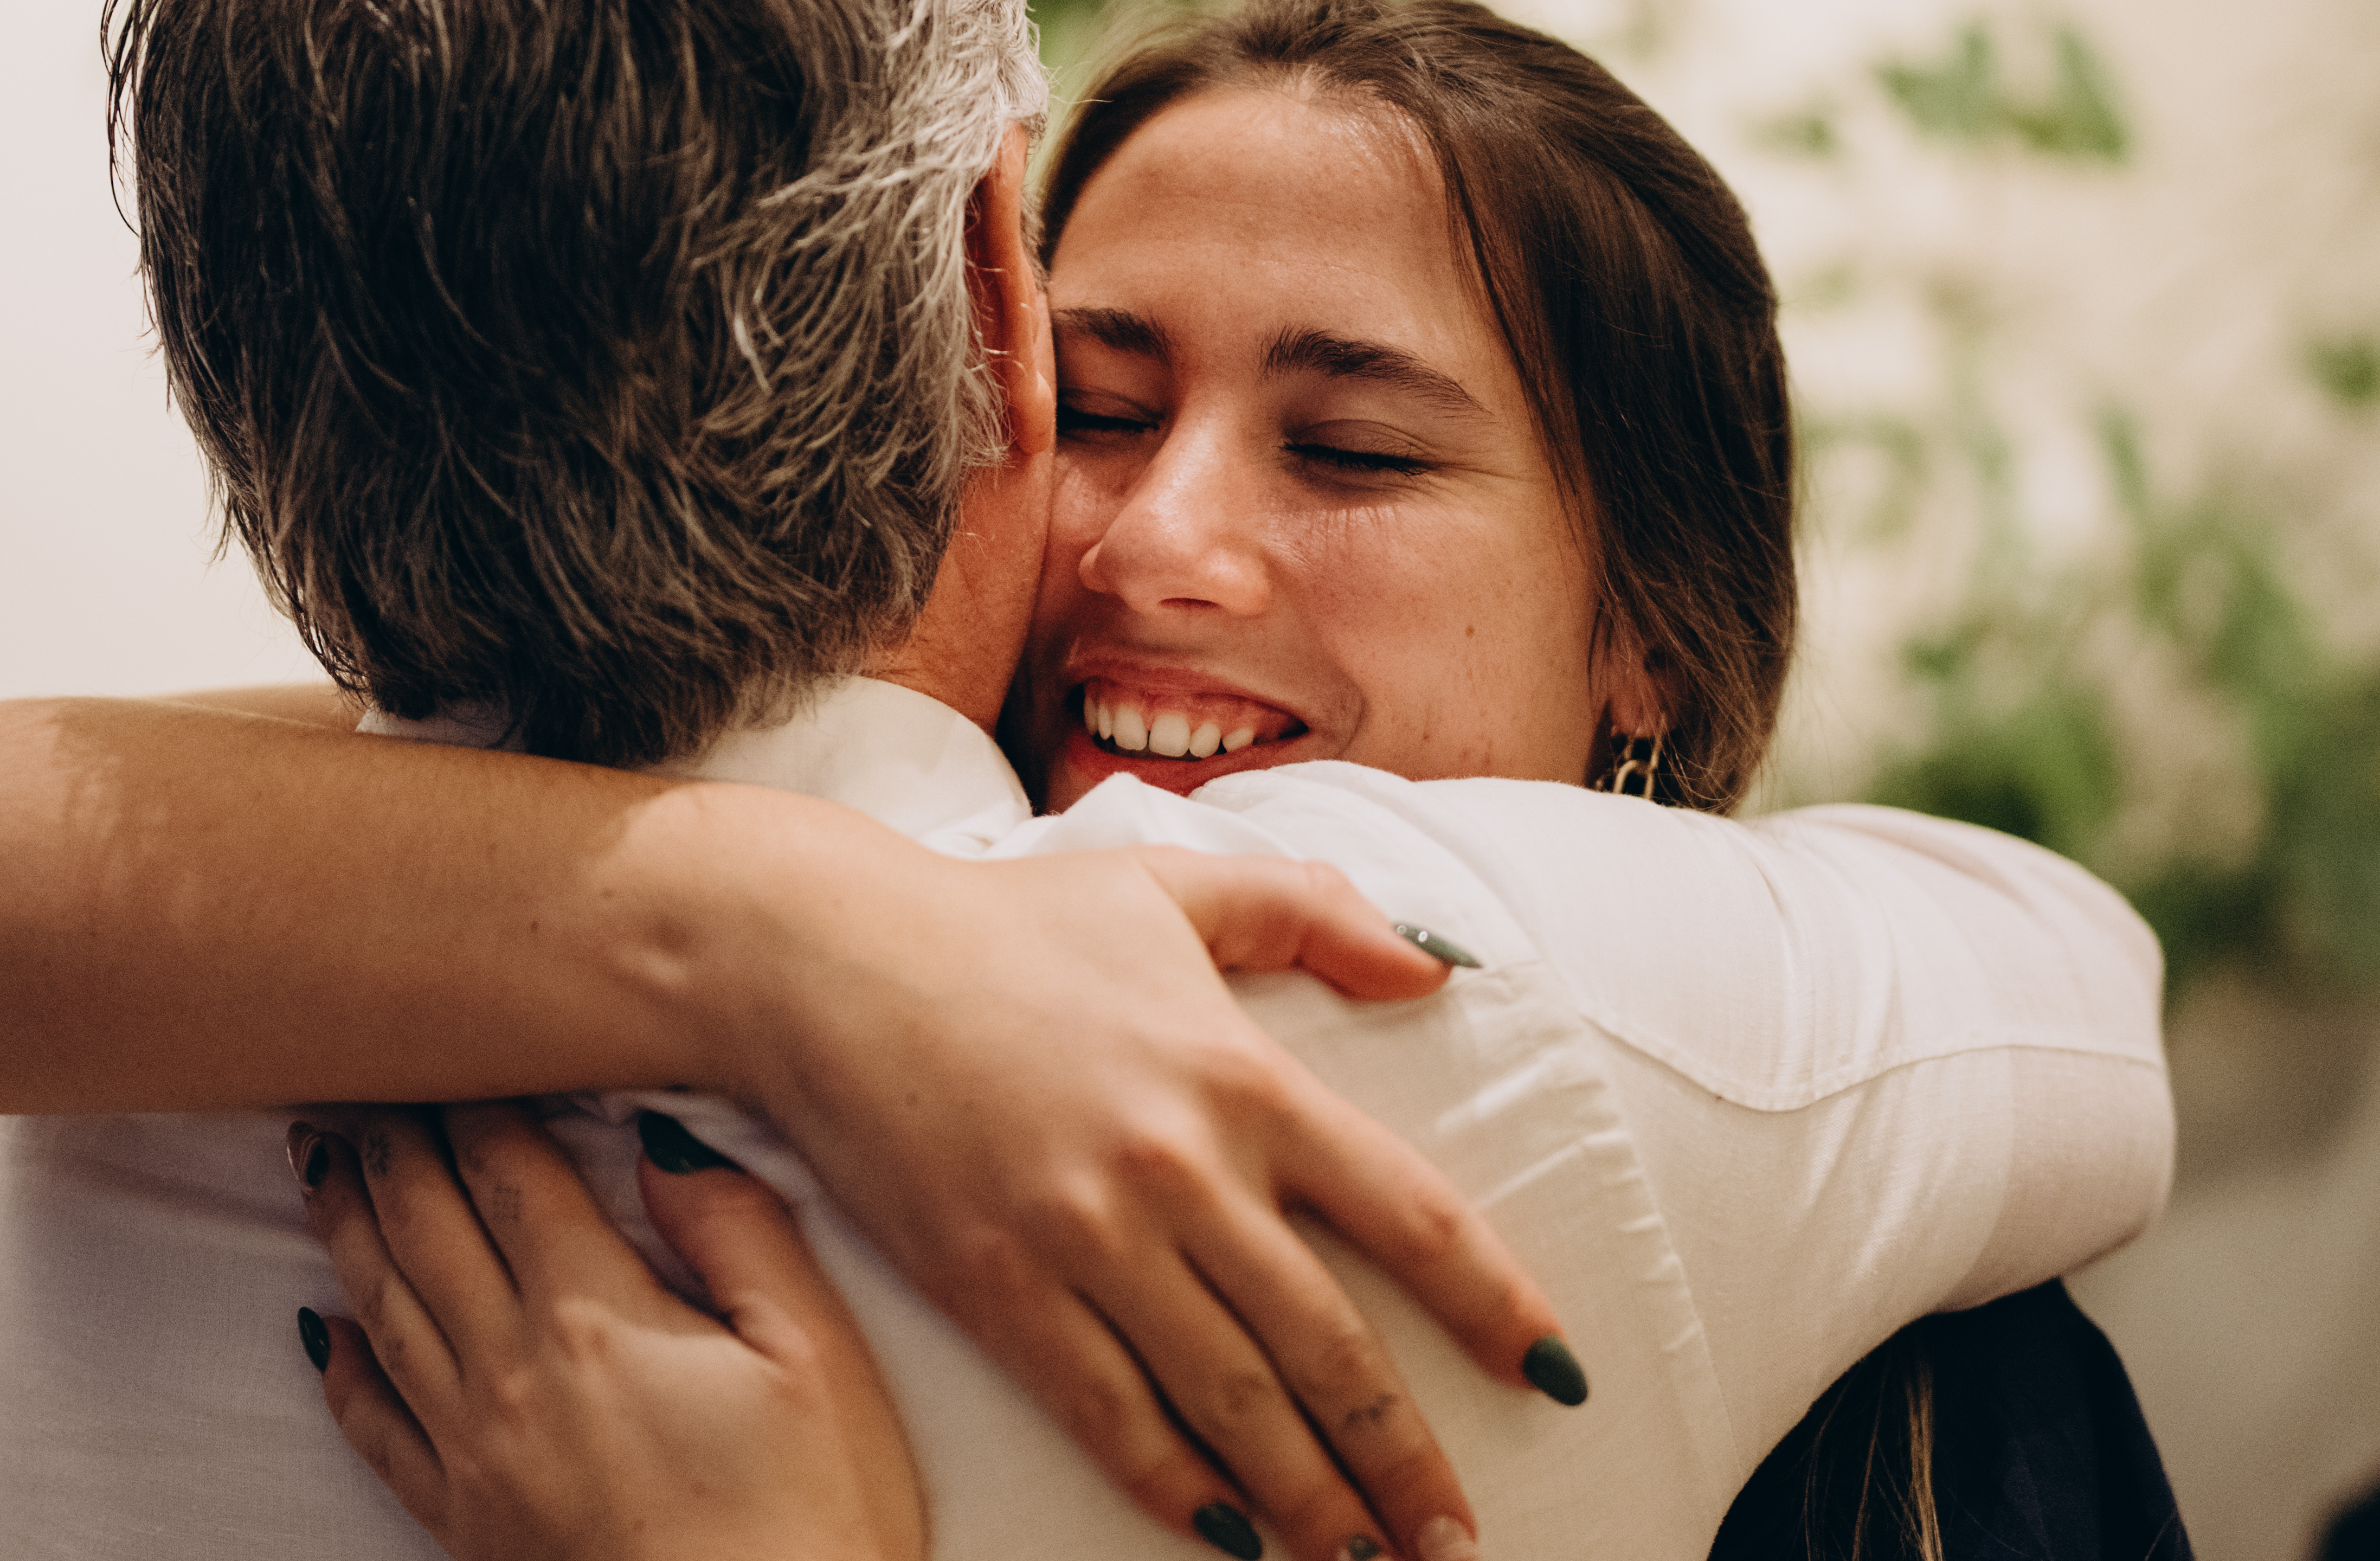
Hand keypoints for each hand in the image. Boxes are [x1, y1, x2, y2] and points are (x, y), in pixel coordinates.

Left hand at [295, 1103, 923, 1560]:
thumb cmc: (812, 1522)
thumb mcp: (817, 1358)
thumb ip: (740, 1233)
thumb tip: (666, 1136)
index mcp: (597, 1316)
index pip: (511, 1173)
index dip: (479, 1099)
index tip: (455, 1043)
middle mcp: (513, 1374)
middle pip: (425, 1224)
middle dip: (390, 1141)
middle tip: (357, 1077)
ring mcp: (476, 1454)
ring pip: (382, 1307)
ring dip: (348, 1223)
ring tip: (321, 1160)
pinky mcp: (464, 1524)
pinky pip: (375, 1429)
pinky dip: (341, 1366)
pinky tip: (323, 1327)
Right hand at [721, 841, 1536, 1560]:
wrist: (825, 961)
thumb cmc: (1003, 921)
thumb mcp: (1172, 884)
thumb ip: (1314, 911)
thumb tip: (1436, 967)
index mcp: (1240, 1075)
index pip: (1408, 1214)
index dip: (1495, 1305)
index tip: (1555, 1375)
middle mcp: (1181, 1169)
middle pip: (1329, 1346)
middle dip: (1405, 1460)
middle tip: (1456, 1540)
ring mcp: (1087, 1237)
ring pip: (1230, 1402)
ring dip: (1309, 1501)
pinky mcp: (998, 1288)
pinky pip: (1106, 1412)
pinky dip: (1173, 1486)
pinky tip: (1226, 1536)